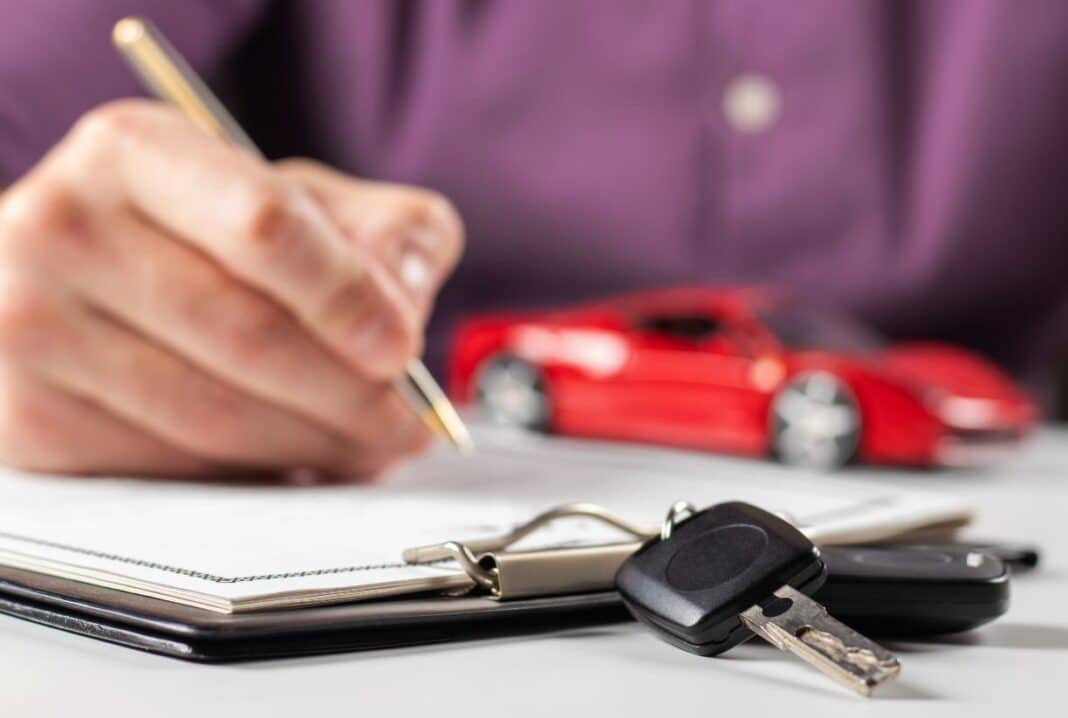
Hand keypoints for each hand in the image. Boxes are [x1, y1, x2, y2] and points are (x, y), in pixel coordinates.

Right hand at [0, 100, 463, 479]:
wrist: (78, 281)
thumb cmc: (199, 237)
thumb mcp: (295, 201)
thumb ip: (379, 229)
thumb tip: (409, 295)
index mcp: (137, 152)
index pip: (263, 226)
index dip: (348, 296)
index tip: (402, 347)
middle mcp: (63, 228)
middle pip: (247, 335)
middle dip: (353, 396)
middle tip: (408, 421)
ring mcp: (30, 328)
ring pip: (215, 416)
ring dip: (315, 445)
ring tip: (366, 444)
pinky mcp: (29, 421)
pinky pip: (175, 467)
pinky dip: (255, 473)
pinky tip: (294, 457)